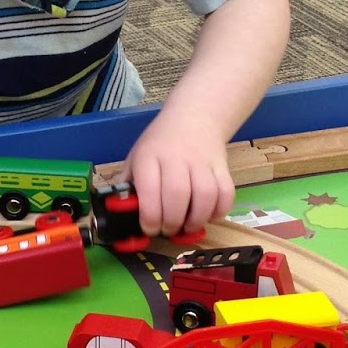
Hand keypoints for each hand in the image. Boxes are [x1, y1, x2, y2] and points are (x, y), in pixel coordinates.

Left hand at [123, 107, 234, 238]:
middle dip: (172, 222)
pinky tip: (208, 215)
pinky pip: (226, 193)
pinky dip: (219, 210)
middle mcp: (176, 157)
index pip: (149, 189)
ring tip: (188, 226)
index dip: (150, 216)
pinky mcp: (222, 166)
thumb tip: (121, 211)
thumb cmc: (160, 143)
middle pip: (177, 194)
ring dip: (197, 219)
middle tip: (168, 230)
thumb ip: (128, 184)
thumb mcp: (136, 157)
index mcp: (149, 156)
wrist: (194, 117)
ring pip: (205, 195)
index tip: (150, 228)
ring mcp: (202, 161)